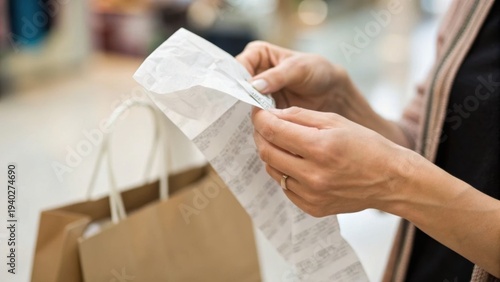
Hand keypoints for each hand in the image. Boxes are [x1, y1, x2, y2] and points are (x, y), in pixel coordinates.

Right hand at [236, 41, 352, 111]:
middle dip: (238, 97)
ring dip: (246, 112)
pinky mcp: (266, 111)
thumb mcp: (299, 69)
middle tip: (239, 109)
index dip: (236, 77)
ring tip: (249, 120)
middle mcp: (255, 74)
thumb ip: (277, 76)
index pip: (239, 64)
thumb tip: (253, 86)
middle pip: (238, 86)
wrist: (334, 94)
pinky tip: (258, 128)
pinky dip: (256, 122)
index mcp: (259, 55)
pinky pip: (256, 117)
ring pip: (244, 103)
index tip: (238, 91)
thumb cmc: (318, 72)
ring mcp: (259, 94)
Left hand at [252, 106, 409, 215]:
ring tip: (282, 143)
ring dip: (271, 153)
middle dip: (260, 135)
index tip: (257, 112)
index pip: (273, 131)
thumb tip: (272, 114)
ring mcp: (311, 195)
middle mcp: (313, 174)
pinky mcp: (312, 207)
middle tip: (264, 125)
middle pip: (267, 152)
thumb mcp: (336, 121)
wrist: (390, 180)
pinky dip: (284, 172)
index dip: (260, 118)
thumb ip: (300, 117)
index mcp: (321, 148)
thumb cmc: (366, 147)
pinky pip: (285, 187)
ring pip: (272, 170)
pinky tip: (296, 163)